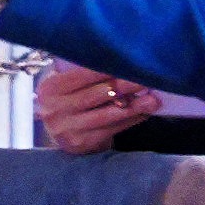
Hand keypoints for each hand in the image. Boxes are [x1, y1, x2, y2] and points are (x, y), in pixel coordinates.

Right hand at [37, 64, 158, 154]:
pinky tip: (143, 113)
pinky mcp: (82, 142)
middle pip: (99, 94)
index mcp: (51, 88)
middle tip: (148, 78)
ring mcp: (67, 128)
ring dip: (134, 106)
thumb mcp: (66, 84)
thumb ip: (84, 73)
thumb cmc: (67, 100)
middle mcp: (55, 108)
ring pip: (108, 114)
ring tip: (153, 99)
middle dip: (126, 84)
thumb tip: (121, 62)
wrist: (56, 133)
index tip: (131, 61)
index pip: (84, 74)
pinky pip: (112, 129)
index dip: (110, 67)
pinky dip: (130, 120)